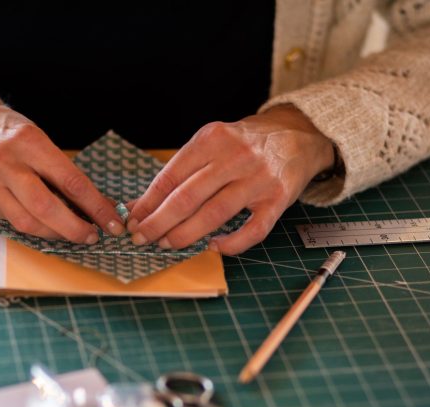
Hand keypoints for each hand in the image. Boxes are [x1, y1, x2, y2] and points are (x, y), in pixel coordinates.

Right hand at [0, 93, 123, 242]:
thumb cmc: (5, 131)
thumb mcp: (35, 137)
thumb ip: (58, 167)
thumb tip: (92, 202)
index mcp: (30, 142)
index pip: (70, 180)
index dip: (95, 206)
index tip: (112, 221)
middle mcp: (7, 163)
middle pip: (46, 207)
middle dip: (74, 228)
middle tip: (93, 237)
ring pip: (26, 222)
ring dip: (55, 234)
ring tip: (72, 235)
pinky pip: (10, 221)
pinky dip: (33, 228)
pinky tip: (47, 228)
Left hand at [127, 105, 334, 254]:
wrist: (297, 135)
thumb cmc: (244, 144)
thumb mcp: (210, 144)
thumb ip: (178, 173)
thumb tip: (139, 206)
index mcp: (212, 139)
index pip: (171, 176)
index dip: (148, 202)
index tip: (132, 220)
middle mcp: (235, 157)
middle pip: (187, 197)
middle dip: (158, 222)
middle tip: (141, 238)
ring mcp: (259, 179)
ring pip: (214, 214)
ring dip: (185, 234)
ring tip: (166, 245)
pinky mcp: (278, 200)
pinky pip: (253, 230)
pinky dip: (231, 244)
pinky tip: (213, 247)